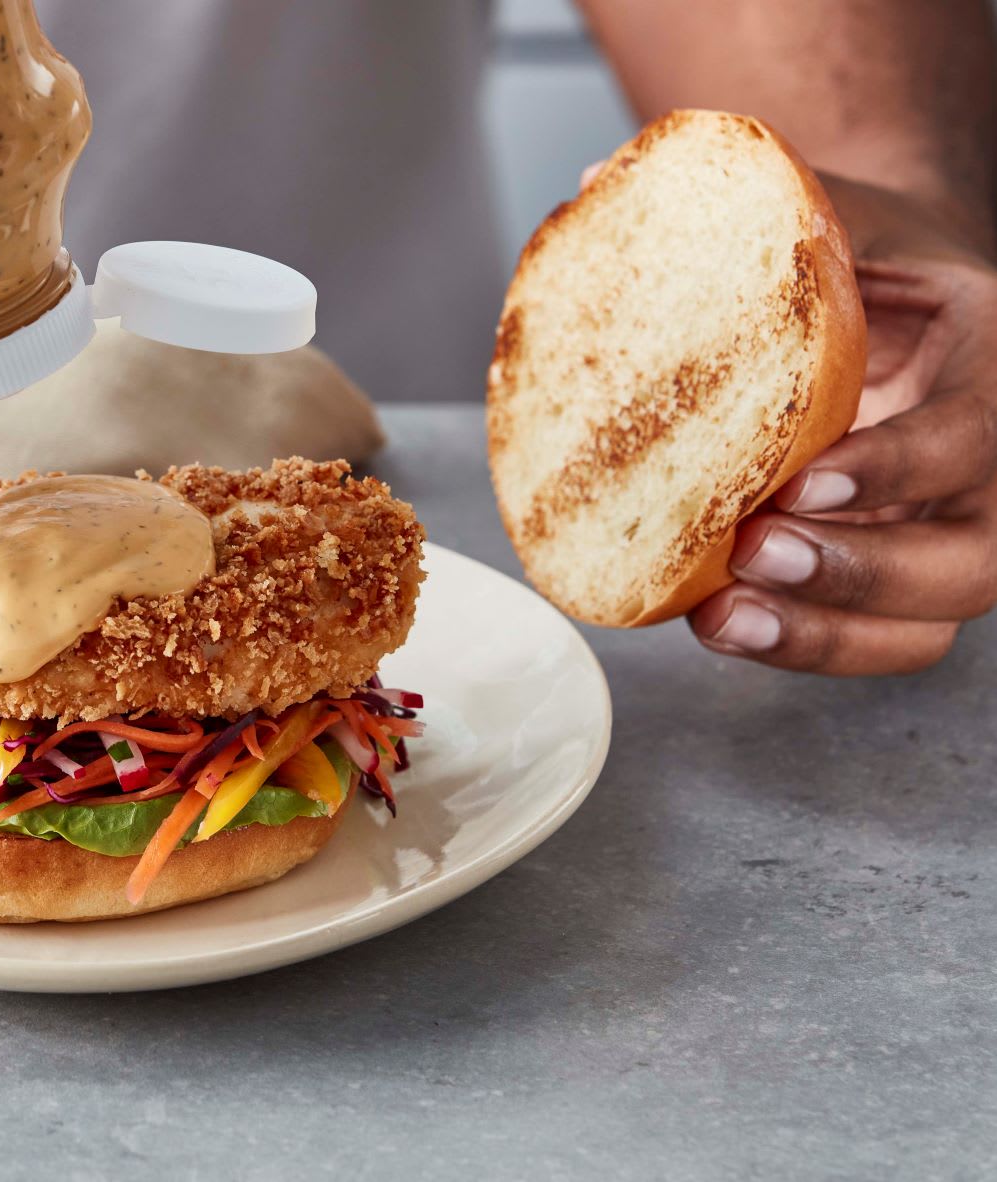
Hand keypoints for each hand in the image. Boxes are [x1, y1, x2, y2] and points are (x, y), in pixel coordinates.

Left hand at [689, 176, 996, 673]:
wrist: (912, 298)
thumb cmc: (871, 256)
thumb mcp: (842, 212)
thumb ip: (755, 207)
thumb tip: (592, 188)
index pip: (973, 434)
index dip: (894, 469)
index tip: (804, 477)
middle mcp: (996, 466)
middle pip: (971, 561)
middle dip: (862, 573)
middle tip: (754, 552)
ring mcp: (954, 533)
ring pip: (927, 626)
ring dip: (825, 637)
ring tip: (724, 616)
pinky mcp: (902, 574)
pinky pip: (875, 641)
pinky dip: (802, 646)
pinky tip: (719, 623)